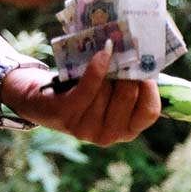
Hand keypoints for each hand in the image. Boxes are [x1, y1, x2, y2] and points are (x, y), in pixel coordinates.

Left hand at [0, 45, 160, 145]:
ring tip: (107, 58)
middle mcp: (109, 136)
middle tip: (127, 56)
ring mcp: (87, 129)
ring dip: (108, 70)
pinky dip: (97, 69)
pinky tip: (102, 55)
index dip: (150, 88)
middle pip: (128, 96)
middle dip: (128, 72)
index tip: (145, 68)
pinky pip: (89, 88)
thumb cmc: (85, 92)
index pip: (149, 112)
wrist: (40, 100)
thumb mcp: (112, 94)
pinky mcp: (67, 116)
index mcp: (128, 130)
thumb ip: (131, 84)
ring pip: (108, 89)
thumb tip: (147, 58)